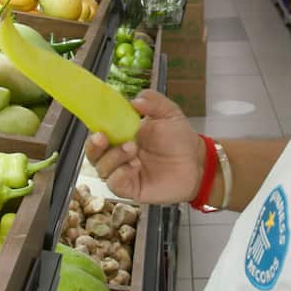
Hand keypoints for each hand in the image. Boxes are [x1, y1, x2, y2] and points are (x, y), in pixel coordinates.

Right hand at [85, 89, 203, 203]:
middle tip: (103, 137)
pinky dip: (119, 175)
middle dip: (94, 146)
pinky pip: (115, 184)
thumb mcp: (168, 112)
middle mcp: (118, 154)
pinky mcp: (131, 188)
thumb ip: (153, 101)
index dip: (94, 128)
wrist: (196, 162)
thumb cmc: (180, 138)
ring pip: (102, 169)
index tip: (98, 124)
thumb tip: (134, 101)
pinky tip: (134, 167)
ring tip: (132, 149)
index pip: (99, 131)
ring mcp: (123, 172)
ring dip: (112, 158)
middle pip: (93, 153)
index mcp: (122, 134)